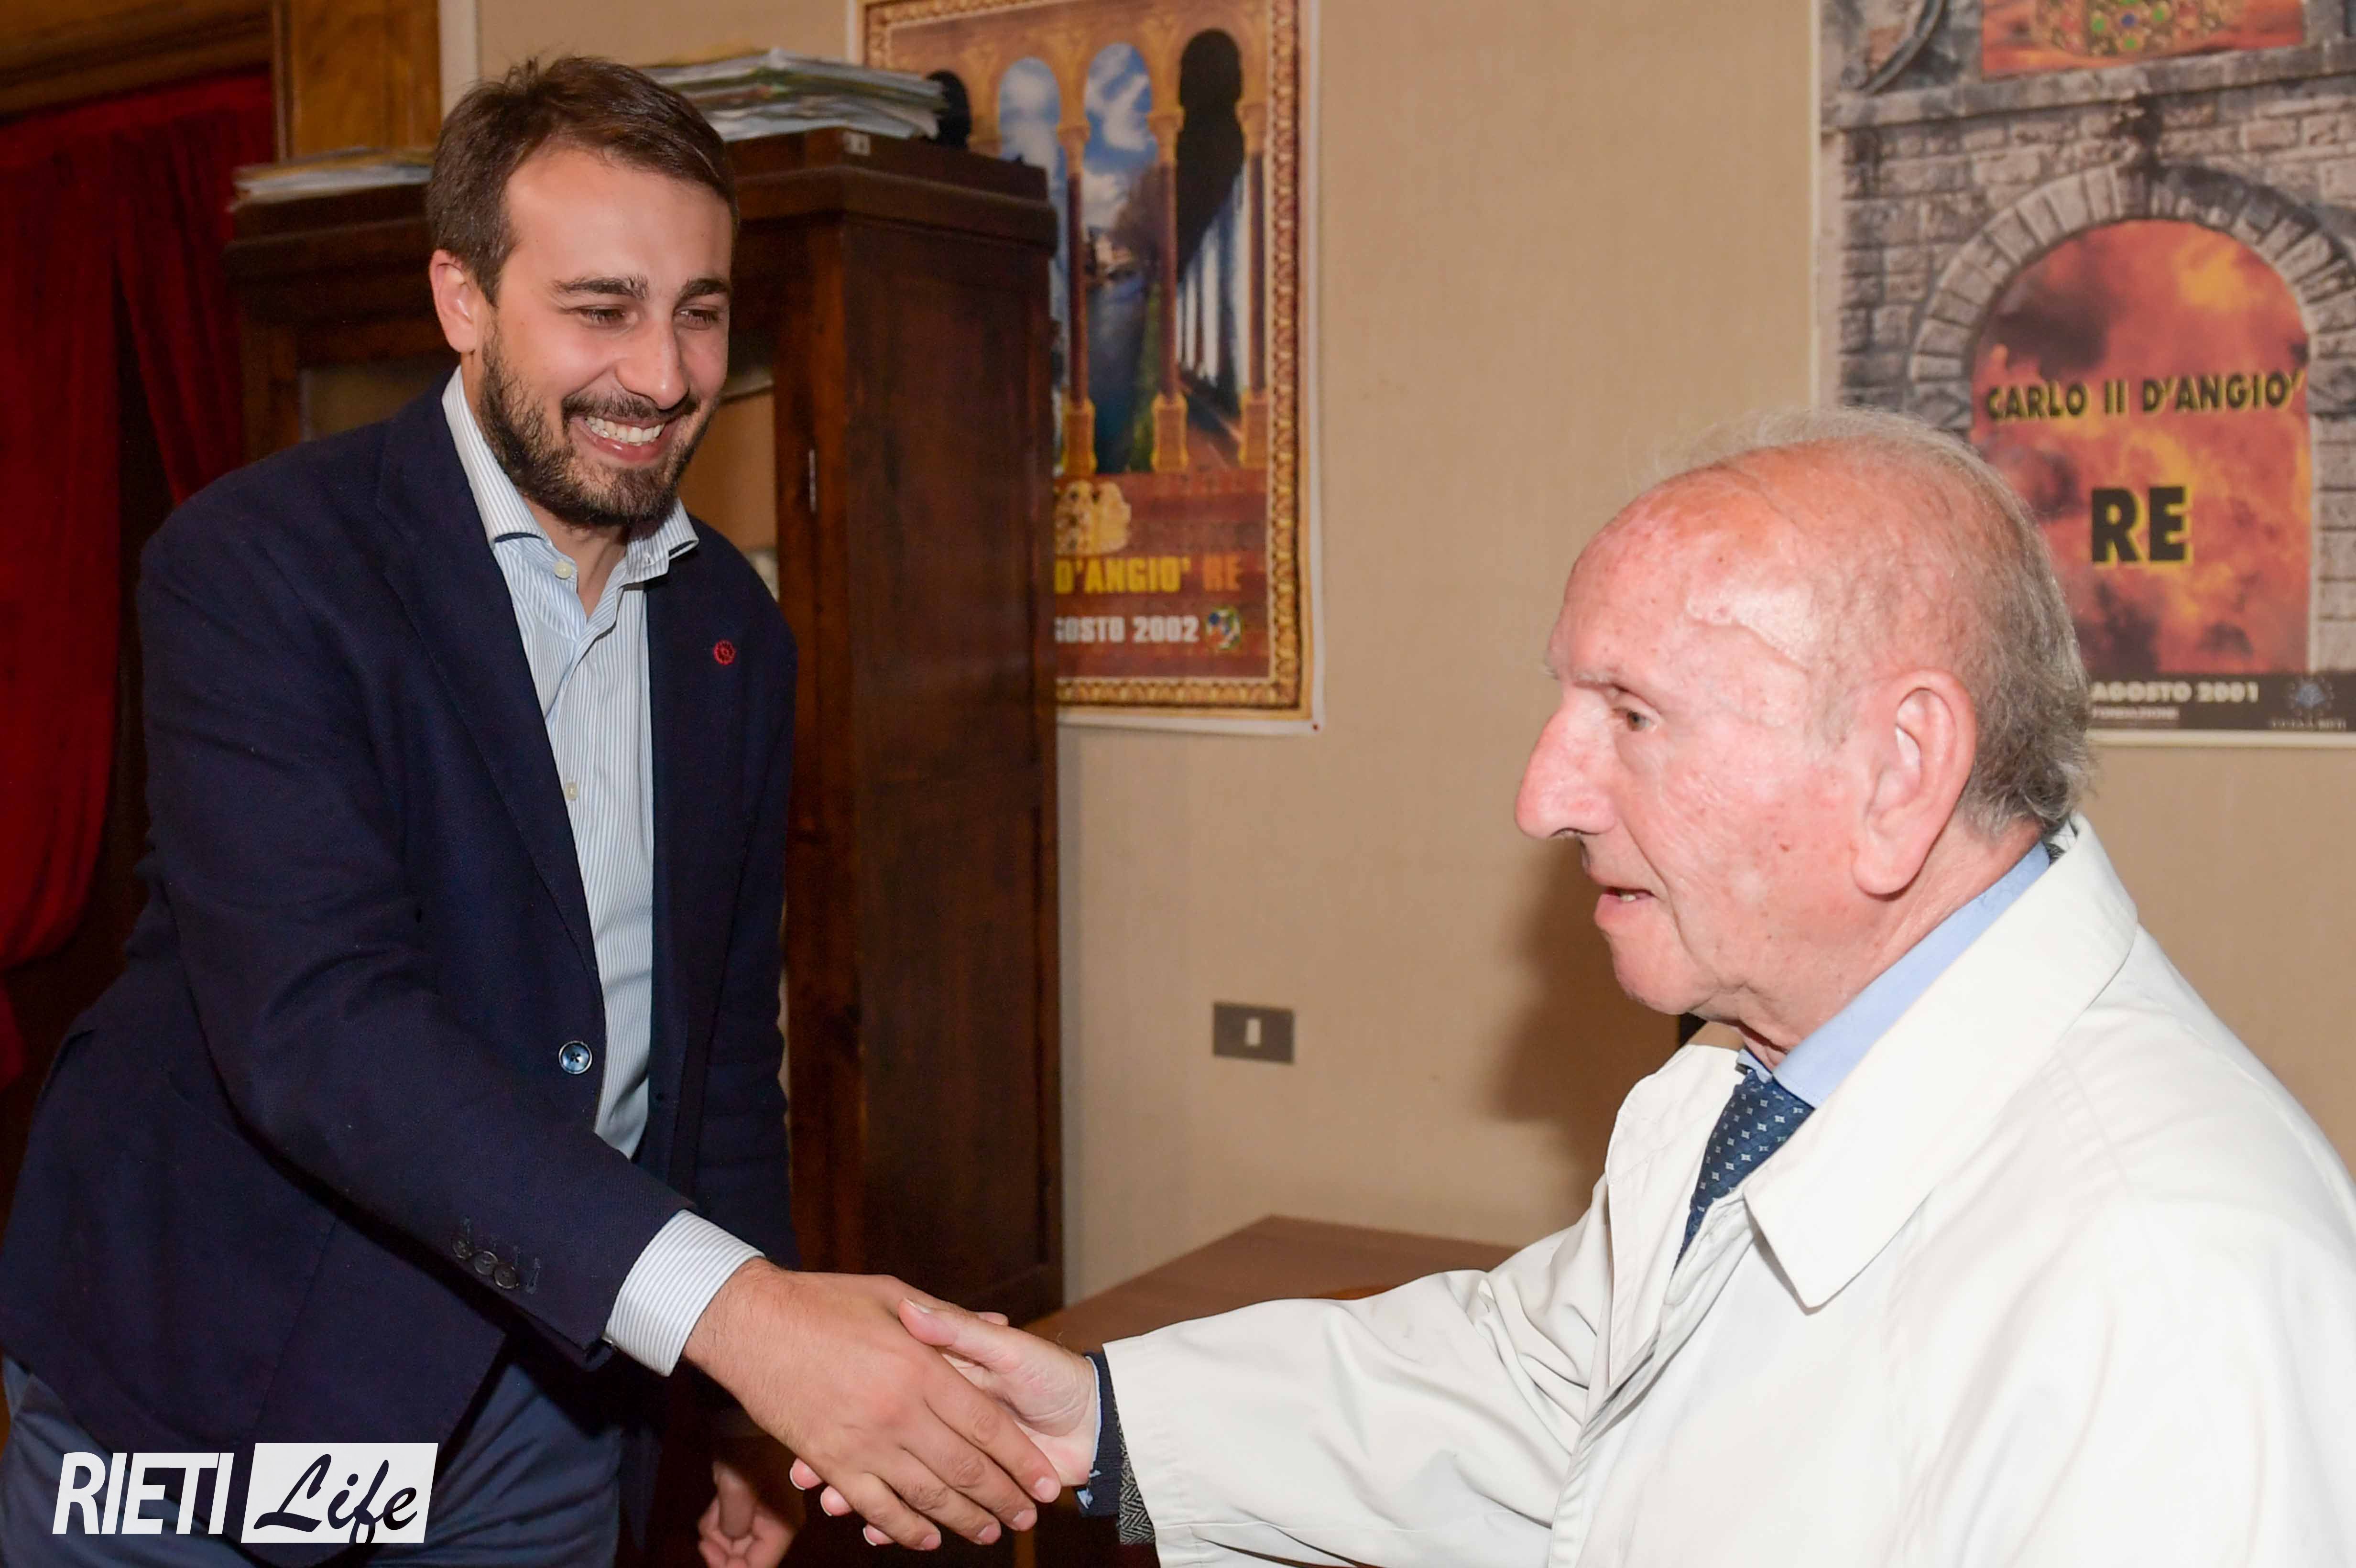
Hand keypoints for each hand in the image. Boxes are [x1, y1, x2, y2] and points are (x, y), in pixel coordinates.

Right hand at [684, 1263, 1060, 1550]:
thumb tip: (1000, 1323)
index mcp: (922, 1368)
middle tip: (1025, 1517)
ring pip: (926, 1495)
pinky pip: (876, 1507)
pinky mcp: (830, 1462)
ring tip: (989, 1533)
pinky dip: (904, 1530)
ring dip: (962, 1520)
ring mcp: (863, 1442)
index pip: (986, 1426)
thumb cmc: (823, 1301)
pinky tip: (927, 1539)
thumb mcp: (893, 1294)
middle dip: (1002, 1498)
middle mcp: (899, 1411)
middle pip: (964, 1468)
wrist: (751, 1321)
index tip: (1045, 1481)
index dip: (1021, 1459)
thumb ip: (948, 1319)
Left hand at [698, 1456, 795, 1567]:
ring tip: (708, 1515)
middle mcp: (779, 1525)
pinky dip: (718, 1524)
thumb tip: (731, 1539)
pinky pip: (733, 1528)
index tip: (705, 1549)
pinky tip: (713, 1508)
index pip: (759, 1567)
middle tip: (703, 1535)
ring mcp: (766, 1515)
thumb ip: (732, 1526)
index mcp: (783, 1525)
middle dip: (721, 1551)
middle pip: (747, 1559)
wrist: (742, 1414)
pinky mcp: (753, 1505)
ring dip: (717, 1536)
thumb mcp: (736, 1489)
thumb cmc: (745, 1449)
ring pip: (737, 1544)